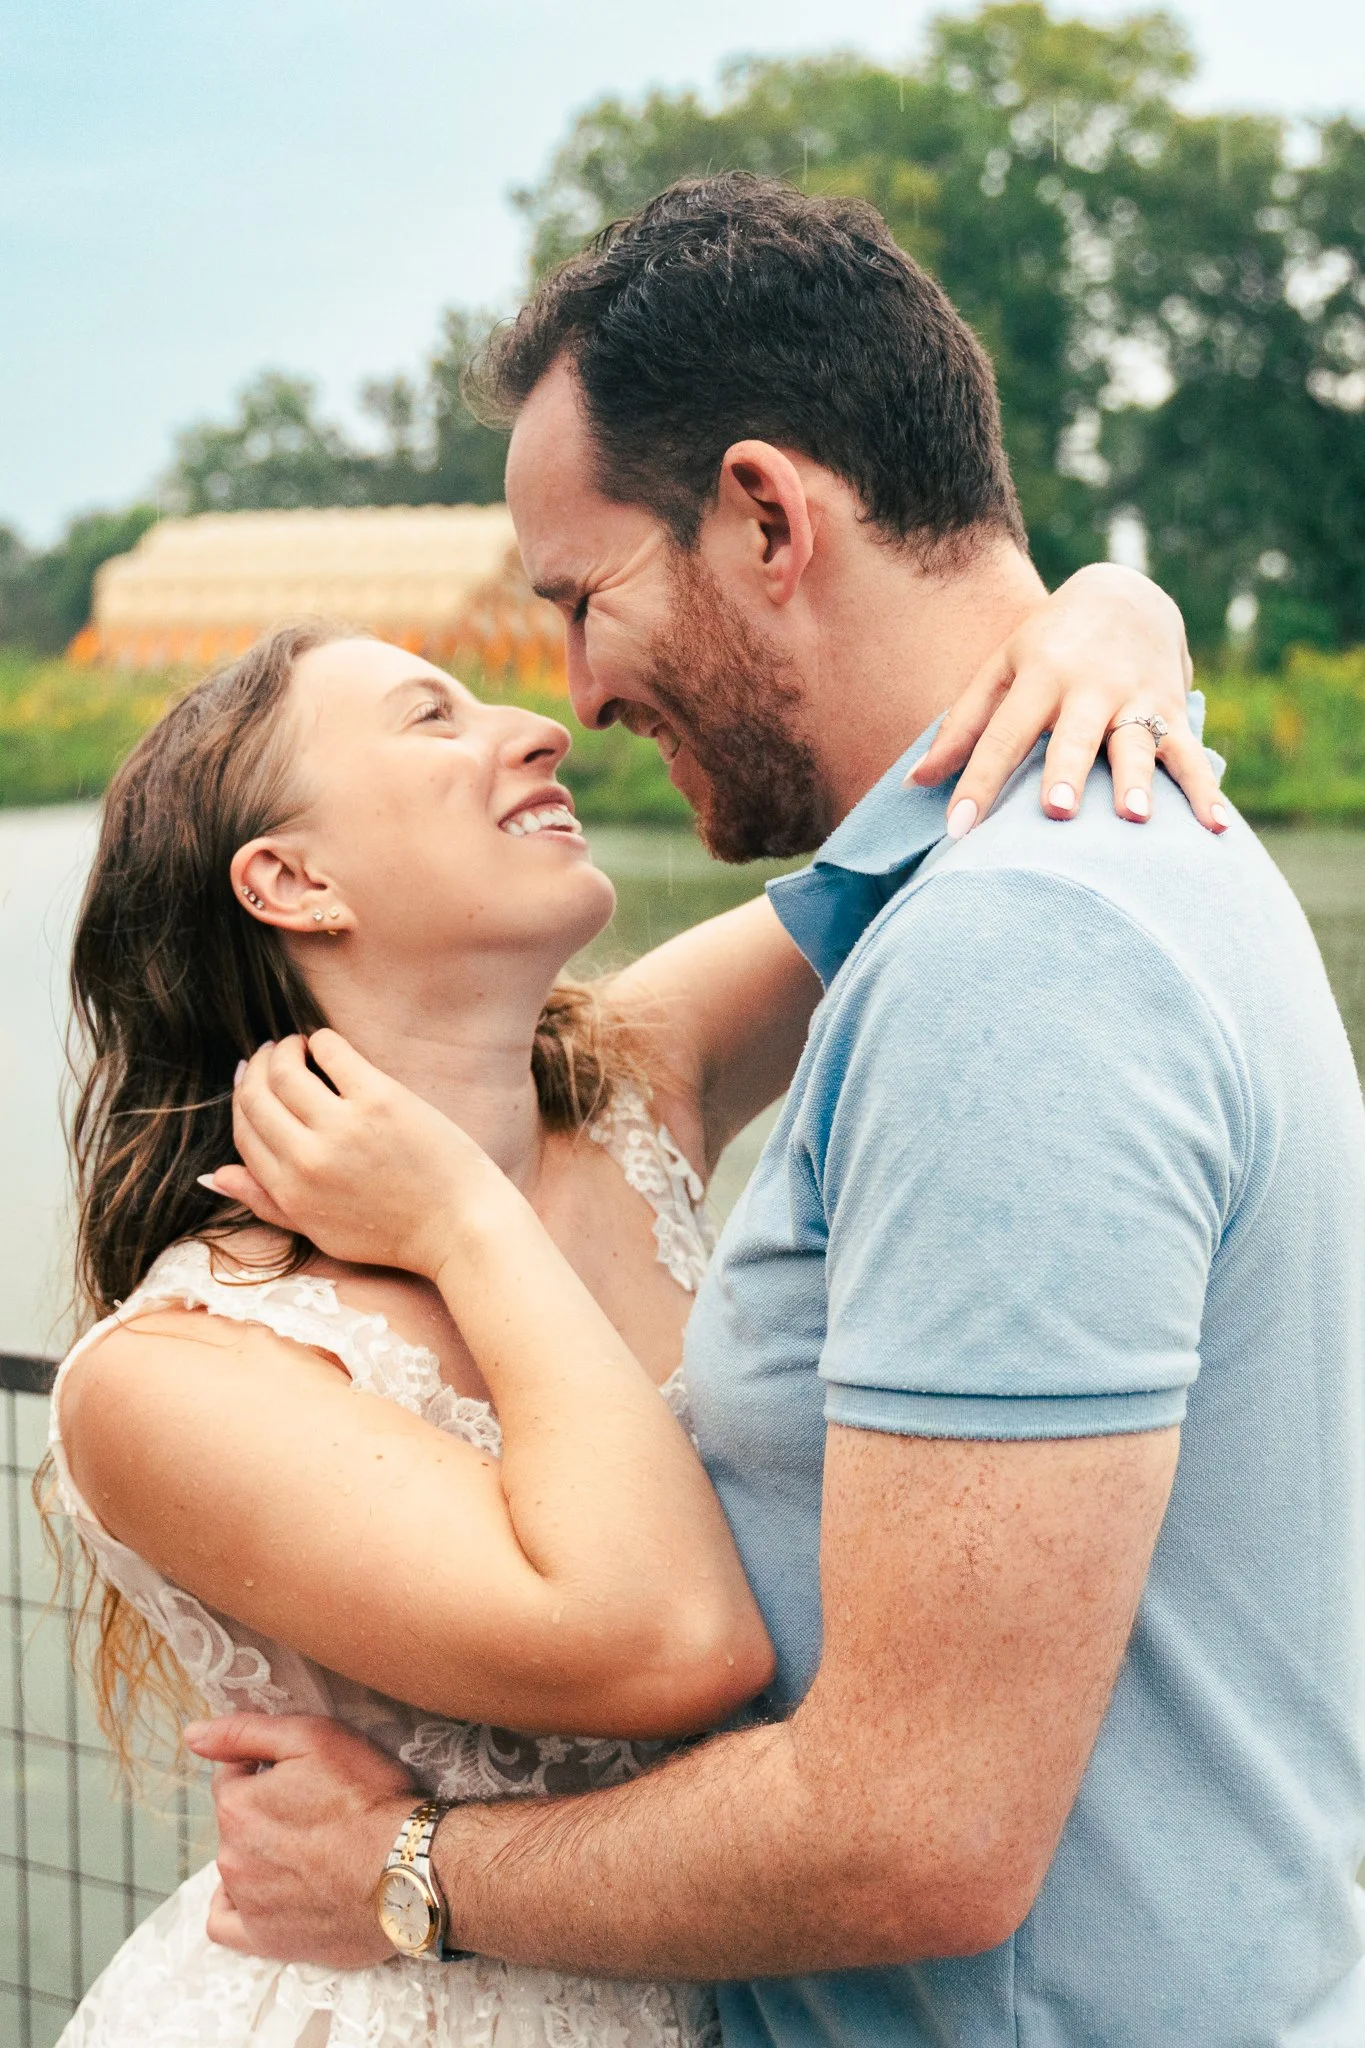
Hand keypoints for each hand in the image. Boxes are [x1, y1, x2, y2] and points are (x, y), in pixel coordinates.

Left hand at [185, 1713, 415, 1967]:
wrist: (407, 1870)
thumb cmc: (367, 1798)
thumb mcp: (314, 1738)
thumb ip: (246, 1732)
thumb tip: (192, 1735)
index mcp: (237, 1805)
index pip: (233, 1775)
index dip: (266, 1769)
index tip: (304, 1775)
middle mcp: (231, 1856)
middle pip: (237, 1821)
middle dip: (266, 1811)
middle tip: (317, 1810)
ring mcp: (247, 1902)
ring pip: (238, 1865)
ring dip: (263, 1852)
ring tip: (312, 1850)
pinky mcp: (266, 1940)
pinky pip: (226, 1922)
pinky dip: (239, 1904)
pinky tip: (269, 1892)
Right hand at [203, 1030, 507, 1276]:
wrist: (461, 1229)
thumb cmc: (394, 1233)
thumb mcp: (319, 1232)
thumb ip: (266, 1203)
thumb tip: (214, 1175)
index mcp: (290, 1191)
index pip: (244, 1132)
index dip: (243, 1101)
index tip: (252, 1082)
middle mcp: (307, 1159)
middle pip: (256, 1096)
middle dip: (255, 1068)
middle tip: (267, 1054)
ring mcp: (343, 1127)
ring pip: (285, 1070)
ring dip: (282, 1048)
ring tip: (295, 1045)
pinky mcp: (380, 1100)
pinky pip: (332, 1052)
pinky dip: (321, 1041)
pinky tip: (326, 1043)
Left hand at [911, 563, 1226, 835]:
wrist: (1127, 594)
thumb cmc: (1049, 645)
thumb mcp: (1001, 670)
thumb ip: (962, 727)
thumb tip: (915, 782)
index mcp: (1037, 676)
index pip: (1000, 735)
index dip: (978, 782)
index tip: (956, 829)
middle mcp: (1087, 687)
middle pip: (1072, 736)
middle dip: (1065, 772)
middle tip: (1055, 813)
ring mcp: (1134, 698)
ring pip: (1136, 742)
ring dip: (1136, 779)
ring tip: (1135, 817)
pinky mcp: (1171, 709)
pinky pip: (1190, 754)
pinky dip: (1205, 790)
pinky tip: (1214, 828)